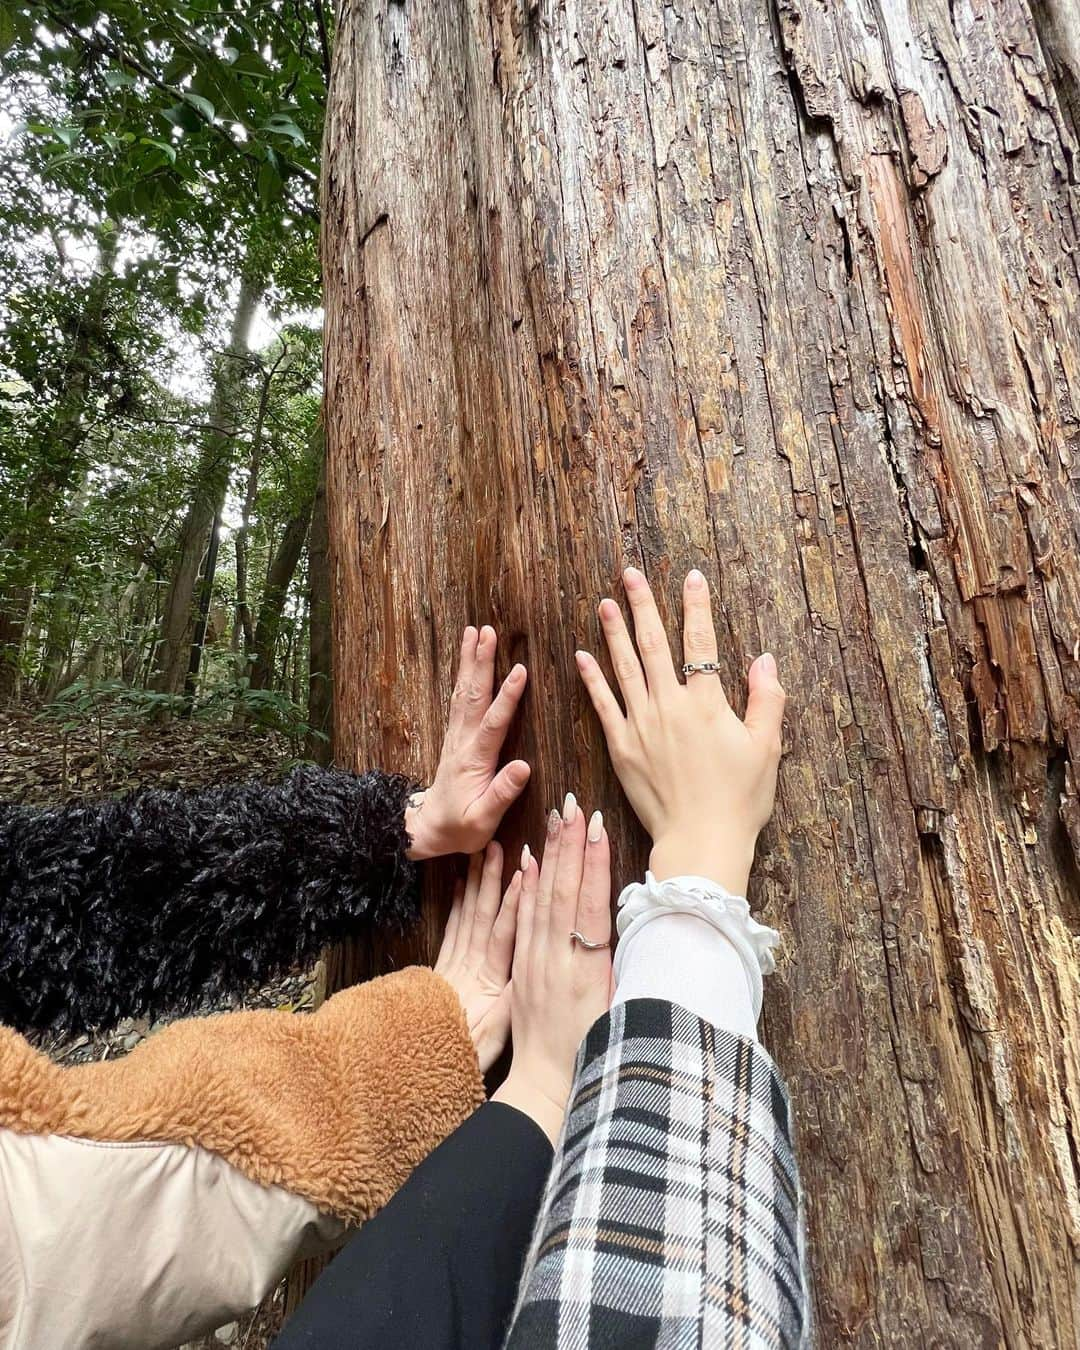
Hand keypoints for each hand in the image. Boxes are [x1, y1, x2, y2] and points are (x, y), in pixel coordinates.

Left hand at [406, 625, 530, 859]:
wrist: (429, 829)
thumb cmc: (460, 828)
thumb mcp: (482, 821)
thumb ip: (502, 794)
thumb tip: (524, 766)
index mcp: (474, 760)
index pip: (493, 723)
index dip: (507, 697)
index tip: (519, 670)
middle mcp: (463, 741)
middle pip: (473, 695)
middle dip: (481, 662)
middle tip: (487, 631)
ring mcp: (457, 736)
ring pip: (464, 692)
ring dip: (470, 661)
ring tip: (475, 631)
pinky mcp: (456, 735)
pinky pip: (460, 699)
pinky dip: (465, 674)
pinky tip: (469, 659)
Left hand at [434, 842, 518, 1072]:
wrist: (420, 1064)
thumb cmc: (465, 1052)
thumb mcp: (493, 1036)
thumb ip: (511, 1005)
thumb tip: (532, 973)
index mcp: (489, 981)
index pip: (504, 936)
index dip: (514, 905)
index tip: (524, 875)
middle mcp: (471, 965)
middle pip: (482, 915)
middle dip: (491, 880)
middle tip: (497, 847)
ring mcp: (455, 963)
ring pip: (467, 915)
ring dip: (475, 883)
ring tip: (481, 854)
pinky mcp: (443, 966)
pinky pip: (451, 928)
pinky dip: (457, 904)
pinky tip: (459, 884)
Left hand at [492, 797, 611, 1142]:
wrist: (548, 1084)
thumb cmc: (596, 1052)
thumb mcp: (621, 1011)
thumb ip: (621, 966)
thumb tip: (631, 925)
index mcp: (588, 971)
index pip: (591, 905)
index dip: (594, 864)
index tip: (597, 828)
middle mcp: (558, 960)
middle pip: (564, 892)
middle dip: (570, 845)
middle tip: (574, 805)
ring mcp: (536, 962)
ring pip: (542, 899)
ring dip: (551, 855)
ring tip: (556, 819)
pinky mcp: (522, 967)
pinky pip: (523, 920)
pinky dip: (527, 888)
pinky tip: (529, 862)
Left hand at [574, 567, 785, 895]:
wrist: (701, 841)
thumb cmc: (740, 799)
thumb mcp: (766, 748)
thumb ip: (767, 699)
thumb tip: (764, 659)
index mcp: (707, 704)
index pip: (701, 642)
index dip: (697, 606)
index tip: (692, 576)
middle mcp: (670, 706)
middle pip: (654, 644)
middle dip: (643, 605)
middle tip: (630, 574)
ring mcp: (642, 726)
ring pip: (625, 668)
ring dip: (614, 632)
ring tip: (606, 603)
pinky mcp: (621, 748)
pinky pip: (604, 705)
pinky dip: (593, 679)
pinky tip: (583, 656)